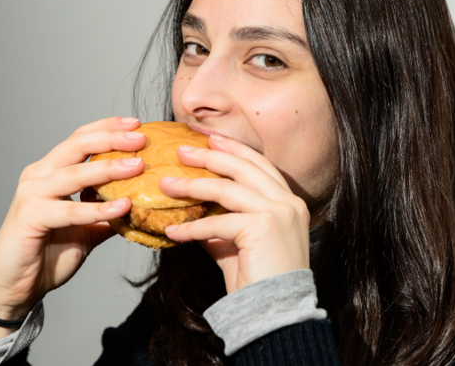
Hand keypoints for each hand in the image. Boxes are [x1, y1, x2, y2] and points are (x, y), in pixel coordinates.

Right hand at [0, 117, 144, 338]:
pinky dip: (98, 208)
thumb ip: (108, 211)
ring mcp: (31, 195)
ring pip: (74, 174)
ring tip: (138, 165)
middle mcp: (38, 176)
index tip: (136, 124)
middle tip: (140, 137)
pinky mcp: (29, 217)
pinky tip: (123, 206)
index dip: (107, 128)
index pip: (80, 139)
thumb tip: (143, 204)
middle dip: (110, 138)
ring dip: (109, 168)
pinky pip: (71, 210)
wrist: (16, 288)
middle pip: (76, 145)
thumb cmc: (48, 253)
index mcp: (50, 171)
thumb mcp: (87, 228)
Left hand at [161, 135, 310, 294]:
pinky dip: (192, 228)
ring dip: (192, 186)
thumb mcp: (239, 245)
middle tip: (181, 151)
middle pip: (243, 167)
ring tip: (166, 184)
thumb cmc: (260, 282)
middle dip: (209, 155)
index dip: (233, 148)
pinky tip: (172, 233)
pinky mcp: (263, 227)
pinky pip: (218, 222)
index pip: (259, 164)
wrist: (277, 316)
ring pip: (227, 188)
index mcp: (289, 201)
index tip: (208, 138)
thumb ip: (221, 224)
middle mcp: (288, 202)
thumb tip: (191, 212)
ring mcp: (279, 212)